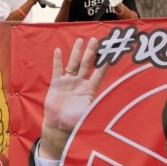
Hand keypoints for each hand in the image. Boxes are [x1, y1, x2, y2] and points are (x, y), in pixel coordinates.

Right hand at [39, 37, 107, 159]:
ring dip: (76, 52)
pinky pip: (57, 69)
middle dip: (91, 52)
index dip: (103, 65)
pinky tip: (58, 51)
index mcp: (89, 89)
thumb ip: (93, 106)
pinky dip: (57, 60)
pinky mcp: (57, 83)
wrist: (59, 125)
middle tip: (96, 40)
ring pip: (73, 63)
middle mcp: (80, 83)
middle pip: (86, 64)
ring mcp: (68, 82)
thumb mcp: (86, 113)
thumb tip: (103, 104)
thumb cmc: (74, 121)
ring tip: (80, 40)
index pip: (98, 74)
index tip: (109, 54)